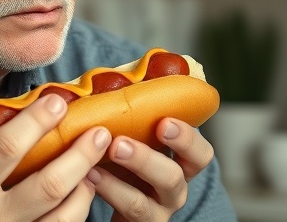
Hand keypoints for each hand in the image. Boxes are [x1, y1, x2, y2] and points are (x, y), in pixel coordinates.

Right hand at [0, 94, 111, 220]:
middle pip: (48, 185)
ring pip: (63, 216)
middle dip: (79, 155)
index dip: (36, 121)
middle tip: (97, 131)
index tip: (56, 101)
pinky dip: (76, 213)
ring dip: (85, 187)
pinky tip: (80, 194)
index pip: (7, 148)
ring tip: (94, 163)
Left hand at [89, 119, 213, 221]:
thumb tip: (116, 78)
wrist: (109, 197)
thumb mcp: (137, 137)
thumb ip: (135, 115)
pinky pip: (120, 215)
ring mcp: (153, 213)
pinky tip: (86, 177)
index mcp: (180, 163)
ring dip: (116, 184)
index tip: (164, 122)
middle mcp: (172, 190)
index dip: (187, 139)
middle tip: (119, 144)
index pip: (200, 154)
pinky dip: (102, 194)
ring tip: (93, 165)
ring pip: (142, 204)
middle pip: (173, 178)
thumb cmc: (124, 159)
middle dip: (146, 159)